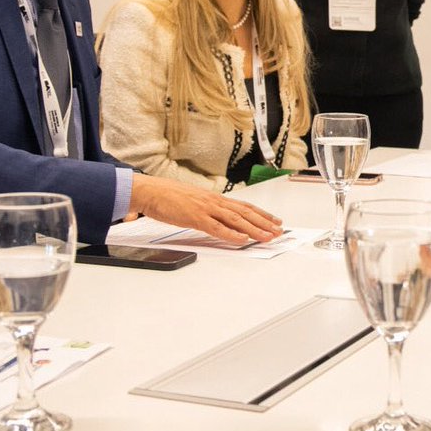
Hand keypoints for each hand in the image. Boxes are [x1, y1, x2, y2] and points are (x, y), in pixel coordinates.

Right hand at [130, 175, 283, 244]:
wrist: (151, 191)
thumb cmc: (169, 196)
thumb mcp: (194, 201)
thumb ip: (208, 210)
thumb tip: (219, 219)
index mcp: (214, 198)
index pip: (244, 207)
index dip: (262, 214)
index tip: (274, 221)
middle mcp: (214, 202)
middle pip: (245, 213)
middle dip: (265, 223)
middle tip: (279, 231)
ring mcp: (206, 209)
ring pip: (236, 220)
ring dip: (254, 229)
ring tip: (267, 237)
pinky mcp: (195, 217)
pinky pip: (216, 227)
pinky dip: (231, 234)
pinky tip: (242, 239)